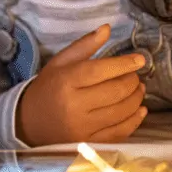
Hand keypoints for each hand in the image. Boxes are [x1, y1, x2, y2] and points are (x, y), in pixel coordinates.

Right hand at [17, 25, 146, 146]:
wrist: (30, 123)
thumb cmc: (47, 88)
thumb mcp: (60, 62)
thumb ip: (84, 45)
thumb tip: (108, 28)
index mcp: (66, 81)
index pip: (100, 71)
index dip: (124, 64)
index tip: (140, 59)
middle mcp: (75, 105)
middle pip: (115, 91)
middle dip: (132, 81)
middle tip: (136, 75)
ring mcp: (84, 127)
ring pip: (121, 112)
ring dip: (136, 99)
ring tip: (139, 89)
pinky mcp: (91, 143)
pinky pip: (120, 132)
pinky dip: (135, 120)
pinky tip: (140, 110)